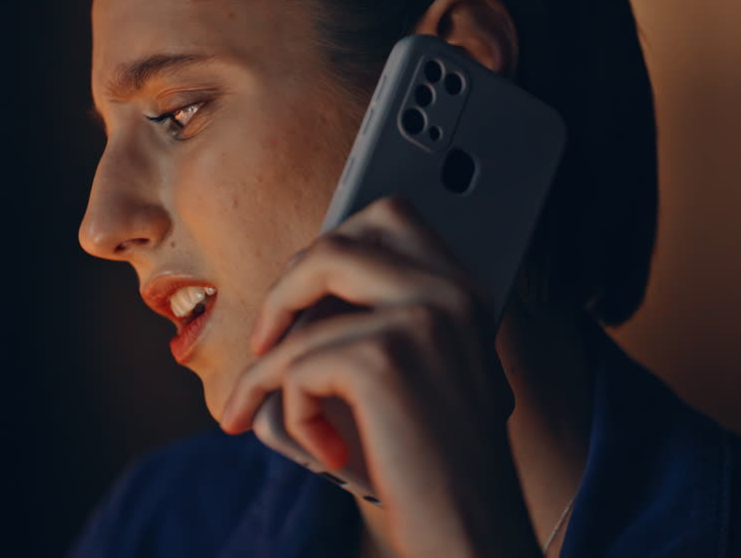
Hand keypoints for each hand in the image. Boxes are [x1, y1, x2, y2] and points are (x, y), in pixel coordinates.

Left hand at [219, 195, 540, 557]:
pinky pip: (296, 367)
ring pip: (303, 309)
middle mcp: (449, 292)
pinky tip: (326, 451)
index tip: (305, 301)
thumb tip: (298, 293)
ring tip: (266, 409)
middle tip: (266, 344)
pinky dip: (293, 414)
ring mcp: (420, 319)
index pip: (388, 215)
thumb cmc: (438, 464)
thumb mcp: (425, 375)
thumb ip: (384, 321)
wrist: (474, 531)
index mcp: (464, 290)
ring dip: (267, 367)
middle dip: (285, 291)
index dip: (331, 247)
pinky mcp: (384, 360)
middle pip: (335, 243)